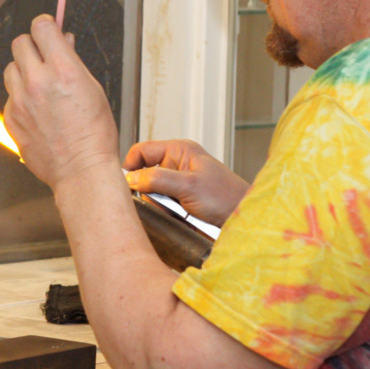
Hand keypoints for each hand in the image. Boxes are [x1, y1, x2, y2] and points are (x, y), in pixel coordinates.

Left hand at [3, 15, 119, 190]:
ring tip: (40, 86)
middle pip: (20, 43)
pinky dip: (21, 97)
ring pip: (11, 68)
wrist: (80, 170)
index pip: (42, 27)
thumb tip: (62, 42)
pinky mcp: (10, 118)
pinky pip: (10, 96)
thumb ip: (73, 62)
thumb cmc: (94, 135)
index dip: (46, 25)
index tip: (48, 28)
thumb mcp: (93, 89)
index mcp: (63, 70)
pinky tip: (37, 110)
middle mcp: (37, 82)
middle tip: (43, 56)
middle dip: (33, 45)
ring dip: (23, 70)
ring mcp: (20, 101)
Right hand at [123, 139, 249, 225]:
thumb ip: (157, 179)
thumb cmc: (225, 196)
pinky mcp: (180, 198)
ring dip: (156, 203)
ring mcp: (178, 181)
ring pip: (152, 190)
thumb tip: (131, 178)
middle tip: (155, 201)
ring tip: (172, 210)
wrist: (242, 218)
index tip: (127, 185)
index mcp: (179, 150)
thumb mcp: (188, 186)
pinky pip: (161, 202)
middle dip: (146, 189)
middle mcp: (177, 163)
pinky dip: (163, 211)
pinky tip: (174, 216)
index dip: (131, 165)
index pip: (142, 150)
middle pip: (144, 172)